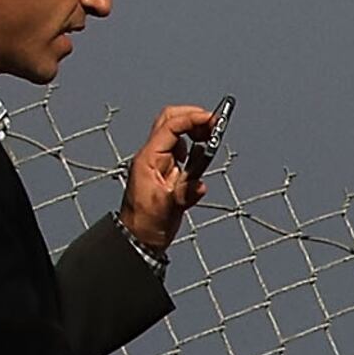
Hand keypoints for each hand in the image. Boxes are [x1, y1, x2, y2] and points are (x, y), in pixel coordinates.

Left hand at [119, 103, 220, 255]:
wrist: (140, 237)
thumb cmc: (146, 223)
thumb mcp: (167, 209)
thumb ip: (184, 194)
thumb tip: (200, 185)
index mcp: (149, 159)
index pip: (171, 127)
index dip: (192, 119)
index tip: (212, 120)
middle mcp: (153, 156)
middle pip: (170, 121)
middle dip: (192, 117)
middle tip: (214, 123)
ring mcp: (159, 162)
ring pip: (176, 132)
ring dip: (194, 130)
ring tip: (211, 137)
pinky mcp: (167, 171)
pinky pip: (181, 150)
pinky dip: (194, 147)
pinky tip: (203, 156)